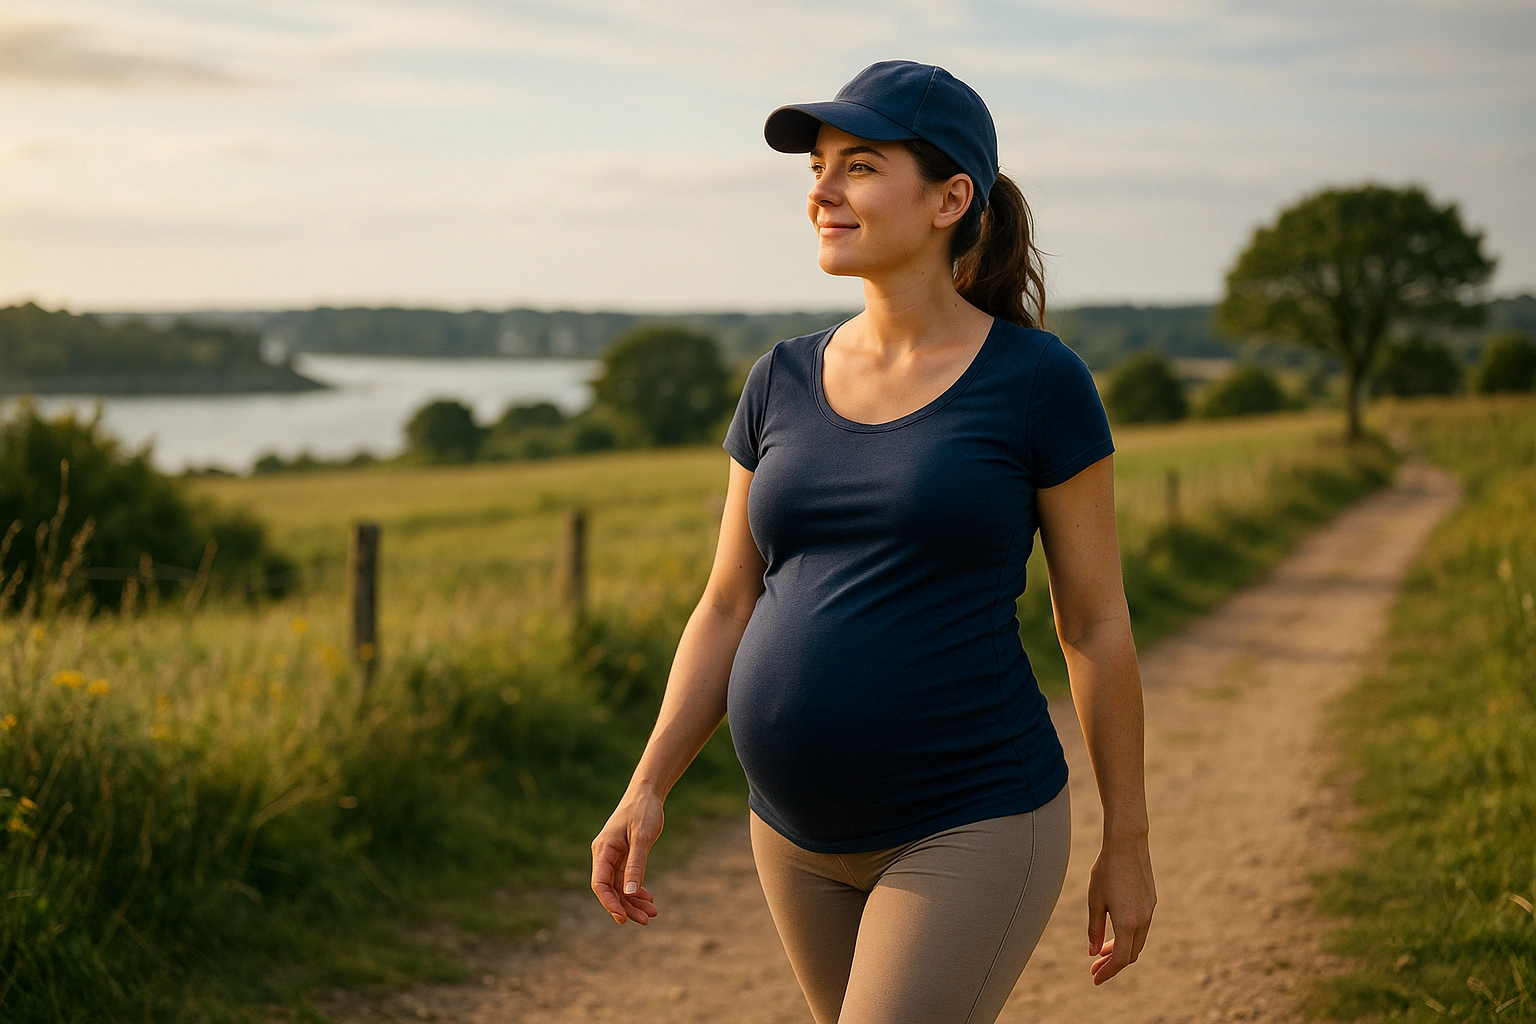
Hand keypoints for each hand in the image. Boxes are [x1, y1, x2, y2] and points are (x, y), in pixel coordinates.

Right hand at [591, 788, 664, 924]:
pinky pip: (626, 879)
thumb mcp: (642, 837)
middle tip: (646, 920)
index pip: (600, 884)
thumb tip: (630, 893)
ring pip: (620, 887)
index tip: (622, 918)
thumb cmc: (643, 811)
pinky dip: (637, 889)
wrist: (647, 793)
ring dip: (634, 901)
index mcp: (603, 850)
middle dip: (626, 907)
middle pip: (610, 890)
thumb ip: (636, 865)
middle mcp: (605, 855)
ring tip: (652, 913)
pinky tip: (649, 897)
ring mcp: (613, 857)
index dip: (609, 903)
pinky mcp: (623, 856)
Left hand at [1086, 832, 1155, 983]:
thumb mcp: (1095, 900)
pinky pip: (1142, 928)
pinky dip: (1128, 937)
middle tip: (1094, 967)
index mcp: (1128, 923)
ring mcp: (1150, 911)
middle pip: (1131, 954)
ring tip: (1101, 951)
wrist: (1128, 844)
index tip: (1095, 978)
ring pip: (1137, 942)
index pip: (1121, 959)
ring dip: (1121, 949)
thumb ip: (1094, 928)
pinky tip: (1115, 932)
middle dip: (1112, 963)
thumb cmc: (1107, 870)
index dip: (1108, 972)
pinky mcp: (1151, 902)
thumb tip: (1093, 951)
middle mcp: (1143, 920)